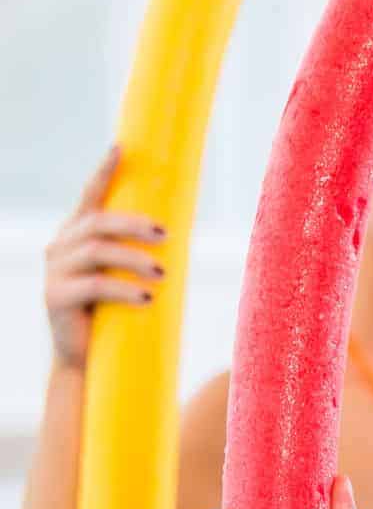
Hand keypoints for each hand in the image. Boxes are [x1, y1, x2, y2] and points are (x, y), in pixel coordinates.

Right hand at [44, 146, 165, 369]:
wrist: (91, 360)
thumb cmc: (118, 314)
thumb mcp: (129, 277)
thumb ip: (141, 253)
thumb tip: (181, 231)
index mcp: (78, 236)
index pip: (91, 197)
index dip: (104, 172)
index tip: (121, 148)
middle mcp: (62, 248)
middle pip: (96, 222)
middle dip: (132, 223)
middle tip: (166, 234)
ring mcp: (55, 272)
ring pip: (96, 251)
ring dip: (133, 258)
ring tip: (162, 272)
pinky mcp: (55, 298)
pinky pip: (93, 285)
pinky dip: (123, 289)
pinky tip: (147, 297)